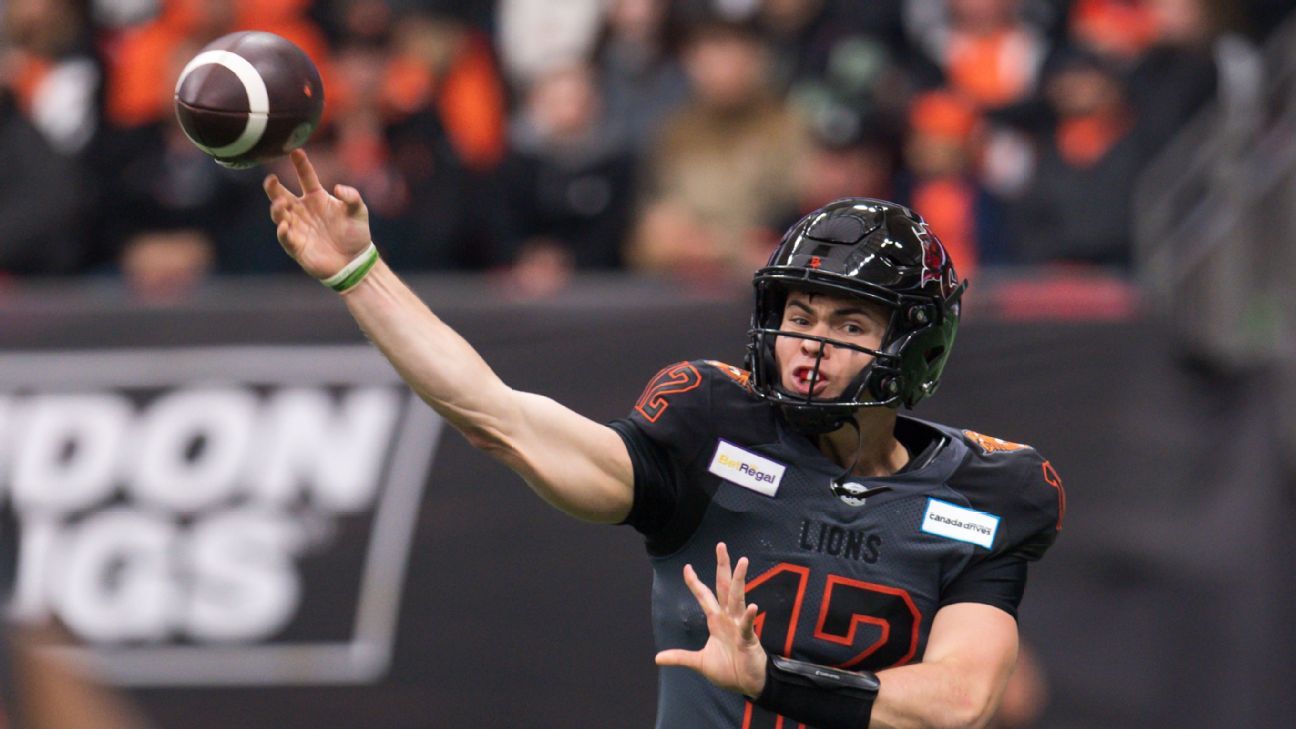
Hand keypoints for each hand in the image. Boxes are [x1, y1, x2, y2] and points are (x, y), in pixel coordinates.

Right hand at [264, 149, 372, 279]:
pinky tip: (284, 226)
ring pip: (280, 215)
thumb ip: (352, 196)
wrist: (355, 261)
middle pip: (282, 194)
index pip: (305, 176)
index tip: (295, 151)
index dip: (300, 164)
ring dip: (277, 209)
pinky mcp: (296, 245)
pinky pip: (285, 237)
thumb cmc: (355, 233)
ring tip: (281, 203)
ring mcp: (297, 227)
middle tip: (271, 179)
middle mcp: (302, 210)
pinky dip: (283, 231)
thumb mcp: (359, 211)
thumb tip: (337, 188)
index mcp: (317, 197)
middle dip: (273, 187)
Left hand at [655, 543, 766, 697]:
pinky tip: (751, 606)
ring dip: (740, 580)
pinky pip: (748, 625)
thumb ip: (680, 657)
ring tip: (742, 561)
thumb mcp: (699, 662)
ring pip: (738, 598)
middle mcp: (728, 618)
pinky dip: (749, 617)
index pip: (704, 596)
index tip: (686, 567)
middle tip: (721, 546)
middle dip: (723, 567)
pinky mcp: (749, 639)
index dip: (695, 582)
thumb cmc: (729, 670)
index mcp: (716, 621)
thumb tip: (657, 658)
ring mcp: (739, 626)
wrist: (748, 684)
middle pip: (724, 587)